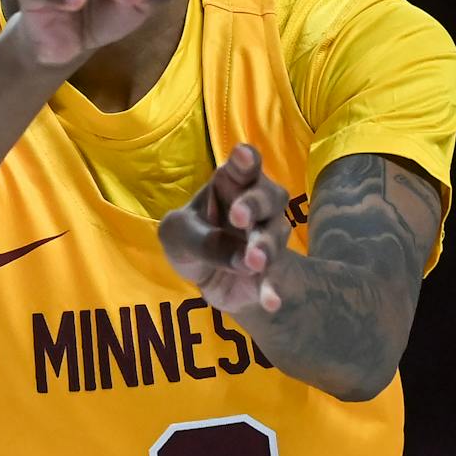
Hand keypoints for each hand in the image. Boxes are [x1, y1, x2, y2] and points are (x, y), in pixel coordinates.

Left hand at [157, 144, 293, 314]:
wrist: (209, 277)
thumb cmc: (193, 238)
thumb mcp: (178, 235)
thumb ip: (203, 240)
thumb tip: (240, 259)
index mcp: (229, 184)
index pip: (243, 166)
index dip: (246, 159)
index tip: (243, 154)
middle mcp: (256, 204)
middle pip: (268, 195)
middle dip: (255, 203)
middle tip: (238, 216)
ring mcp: (268, 235)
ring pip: (276, 234)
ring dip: (265, 247)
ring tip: (253, 261)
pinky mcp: (273, 268)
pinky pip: (277, 276)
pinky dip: (273, 288)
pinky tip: (271, 301)